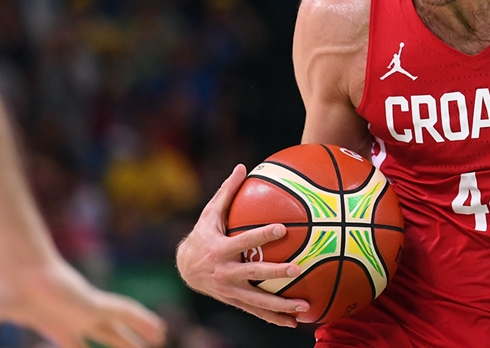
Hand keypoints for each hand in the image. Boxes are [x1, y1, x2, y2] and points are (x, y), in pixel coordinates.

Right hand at [0, 257, 165, 347]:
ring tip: (160, 341)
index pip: (76, 347)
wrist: (19, 275)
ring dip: (139, 336)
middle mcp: (75, 319)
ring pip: (120, 328)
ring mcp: (87, 310)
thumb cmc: (6, 293)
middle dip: (122, 344)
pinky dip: (145, 323)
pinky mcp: (97, 303)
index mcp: (54, 326)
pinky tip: (160, 331)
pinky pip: (128, 314)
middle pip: (105, 336)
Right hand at [175, 164, 309, 326]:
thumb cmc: (203, 235)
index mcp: (220, 250)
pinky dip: (275, 318)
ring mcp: (231, 291)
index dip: (261, 235)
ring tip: (305, 307)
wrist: (185, 268)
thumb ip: (227, 192)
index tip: (281, 229)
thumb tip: (242, 166)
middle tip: (298, 269)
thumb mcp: (210, 214)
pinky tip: (296, 323)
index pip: (244, 241)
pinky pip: (257, 312)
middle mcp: (225, 273)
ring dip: (281, 305)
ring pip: (258, 301)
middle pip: (254, 274)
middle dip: (276, 272)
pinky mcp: (236, 301)